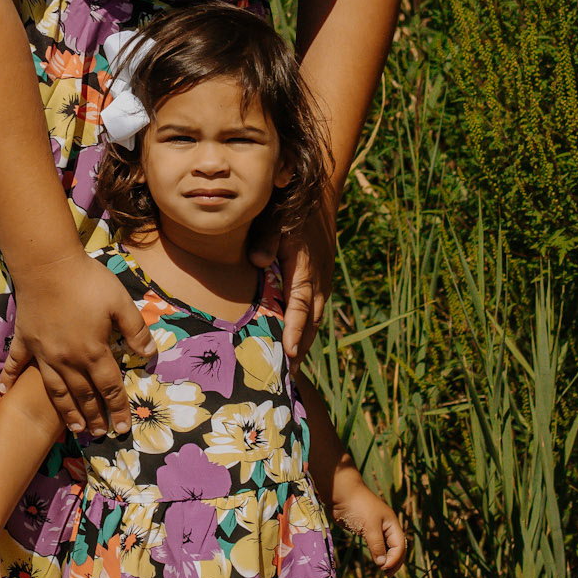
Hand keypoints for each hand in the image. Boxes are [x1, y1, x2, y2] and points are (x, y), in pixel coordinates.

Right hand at [0, 253, 155, 437]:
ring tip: (74, 428)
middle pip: (83, 395)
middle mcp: (68, 359)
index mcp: (93, 351)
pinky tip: (5, 393)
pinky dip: (10, 379)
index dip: (118, 409)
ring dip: (66, 411)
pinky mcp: (25, 340)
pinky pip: (16, 364)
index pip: (110, 387)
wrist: (48, 264)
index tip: (123, 428)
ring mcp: (43, 353)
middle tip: (100, 433)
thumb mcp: (120, 302)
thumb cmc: (87, 281)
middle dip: (94, 417)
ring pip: (56, 390)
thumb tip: (150, 354)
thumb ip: (136, 330)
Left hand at [255, 206, 336, 360]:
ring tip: (289, 370)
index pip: (301, 304)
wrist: (318, 200)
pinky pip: (313, 312)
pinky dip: (305, 330)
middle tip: (287, 378)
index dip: (296, 329)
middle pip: (311, 321)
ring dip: (303, 343)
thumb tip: (256, 262)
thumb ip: (266, 239)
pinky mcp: (319, 283)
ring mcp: (321, 282)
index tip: (290, 352)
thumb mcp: (276, 218)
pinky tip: (294, 344)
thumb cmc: (290, 209)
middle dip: (300, 348)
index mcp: (306, 267)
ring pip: (314, 319)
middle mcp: (317, 280)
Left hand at [331, 468, 406, 574]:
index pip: (400, 545)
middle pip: (396, 548)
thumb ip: (377, 545)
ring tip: (383, 571)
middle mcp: (386, 527)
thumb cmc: (358, 506)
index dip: (395, 559)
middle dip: (394, 561)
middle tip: (387, 575)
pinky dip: (377, 554)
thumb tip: (382, 564)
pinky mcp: (365, 530)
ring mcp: (376, 528)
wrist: (341, 493)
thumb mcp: (370, 526)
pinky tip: (375, 561)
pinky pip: (375, 545)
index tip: (384, 568)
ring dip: (386, 559)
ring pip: (386, 547)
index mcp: (391, 523)